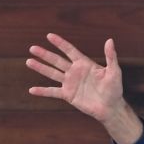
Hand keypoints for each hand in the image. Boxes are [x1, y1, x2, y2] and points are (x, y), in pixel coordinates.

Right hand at [26, 33, 141, 143]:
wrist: (111, 108)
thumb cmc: (114, 89)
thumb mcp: (114, 72)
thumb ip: (111, 57)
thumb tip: (110, 40)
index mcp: (84, 64)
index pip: (70, 51)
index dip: (60, 43)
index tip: (49, 36)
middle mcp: (75, 72)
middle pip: (57, 61)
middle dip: (45, 54)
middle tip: (32, 48)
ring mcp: (70, 83)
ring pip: (52, 73)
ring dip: (40, 68)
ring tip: (29, 61)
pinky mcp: (68, 95)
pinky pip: (53, 92)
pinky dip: (42, 91)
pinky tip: (32, 90)